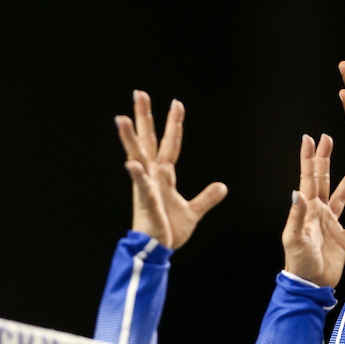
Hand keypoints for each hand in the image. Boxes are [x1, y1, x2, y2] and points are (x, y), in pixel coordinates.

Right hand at [114, 91, 226, 249]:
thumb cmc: (168, 230)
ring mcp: (147, 187)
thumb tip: (223, 187)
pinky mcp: (146, 203)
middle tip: (139, 93)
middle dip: (145, 118)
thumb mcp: (193, 212)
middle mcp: (152, 176)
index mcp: (163, 177)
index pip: (170, 145)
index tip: (176, 103)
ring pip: (138, 157)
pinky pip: (142, 187)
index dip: (173, 125)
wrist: (157, 250)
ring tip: (121, 118)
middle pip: (149, 141)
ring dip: (130, 138)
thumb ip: (207, 198)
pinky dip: (138, 176)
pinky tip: (132, 164)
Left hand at [282, 133, 344, 287]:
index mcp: (308, 210)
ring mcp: (331, 226)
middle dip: (325, 161)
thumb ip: (297, 215)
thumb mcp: (295, 238)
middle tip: (328, 139)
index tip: (310, 138)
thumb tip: (296, 191)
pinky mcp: (342, 241)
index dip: (308, 159)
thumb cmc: (299, 262)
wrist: (310, 285)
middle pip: (323, 182)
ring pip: (342, 200)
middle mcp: (320, 214)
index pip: (308, 179)